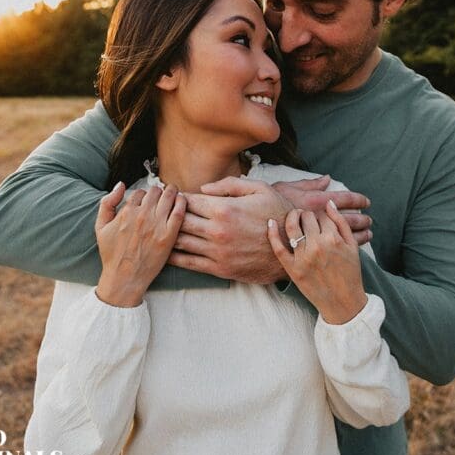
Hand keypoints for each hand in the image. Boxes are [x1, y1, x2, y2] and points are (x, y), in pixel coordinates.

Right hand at [94, 182, 185, 306]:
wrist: (124, 277)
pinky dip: (182, 202)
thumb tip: (121, 184)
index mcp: (127, 211)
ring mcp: (157, 225)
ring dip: (172, 192)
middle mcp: (143, 215)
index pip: (141, 191)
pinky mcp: (169, 235)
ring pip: (169, 196)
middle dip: (159, 191)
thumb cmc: (112, 253)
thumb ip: (107, 203)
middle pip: (156, 191)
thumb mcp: (100, 226)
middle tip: (163, 194)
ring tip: (174, 193)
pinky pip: (180, 212)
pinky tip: (182, 201)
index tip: (149, 199)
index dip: (145, 193)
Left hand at [169, 177, 290, 283]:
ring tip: (160, 229)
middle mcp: (217, 231)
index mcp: (225, 209)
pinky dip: (174, 257)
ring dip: (168, 234)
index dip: (178, 196)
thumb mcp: (260, 189)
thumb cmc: (278, 214)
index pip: (189, 200)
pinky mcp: (220, 269)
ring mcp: (217, 252)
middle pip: (180, 220)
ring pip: (181, 242)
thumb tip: (204, 188)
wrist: (294, 248)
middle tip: (163, 210)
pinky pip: (189, 263)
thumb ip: (230, 185)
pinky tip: (166, 252)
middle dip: (169, 213)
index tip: (172, 194)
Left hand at [267, 200, 367, 324]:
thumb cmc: (350, 273)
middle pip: (306, 217)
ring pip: (292, 227)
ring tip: (292, 217)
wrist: (343, 302)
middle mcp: (318, 245)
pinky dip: (272, 233)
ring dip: (291, 217)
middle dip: (306, 214)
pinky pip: (278, 247)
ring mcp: (303, 257)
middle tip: (305, 217)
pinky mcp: (292, 268)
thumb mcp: (352, 246)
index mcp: (333, 238)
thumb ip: (341, 222)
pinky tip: (270, 223)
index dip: (320, 214)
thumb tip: (329, 203)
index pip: (321, 214)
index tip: (318, 218)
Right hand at [273, 175, 372, 245]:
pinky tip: (361, 242)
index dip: (358, 199)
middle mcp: (322, 222)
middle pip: (351, 218)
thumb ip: (308, 185)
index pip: (345, 199)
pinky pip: (340, 248)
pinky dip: (357, 243)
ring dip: (363, 231)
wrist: (255, 239)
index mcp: (316, 203)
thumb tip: (326, 179)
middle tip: (368, 219)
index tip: (366, 202)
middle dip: (363, 218)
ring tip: (369, 230)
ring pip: (350, 234)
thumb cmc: (268, 209)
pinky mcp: (317, 253)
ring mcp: (322, 240)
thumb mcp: (285, 190)